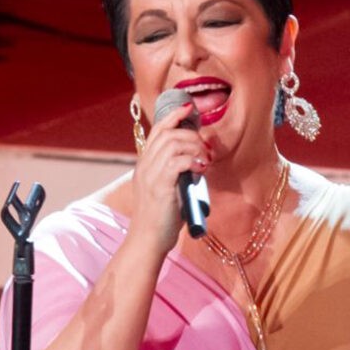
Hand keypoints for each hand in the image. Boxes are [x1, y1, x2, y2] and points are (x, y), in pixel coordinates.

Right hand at [129, 103, 211, 254]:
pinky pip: (177, 162)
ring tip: (204, 160)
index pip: (157, 130)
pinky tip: (201, 169)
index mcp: (144, 164)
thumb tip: (197, 163)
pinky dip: (192, 161)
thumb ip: (175, 173)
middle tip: (204, 149)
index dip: (173, 116)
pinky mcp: (161, 186)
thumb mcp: (166, 189)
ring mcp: (150, 175)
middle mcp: (144, 166)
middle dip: (191, 134)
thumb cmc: (161, 219)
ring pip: (173, 144)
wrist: (148, 241)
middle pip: (168, 133)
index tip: (189, 109)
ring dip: (194, 147)